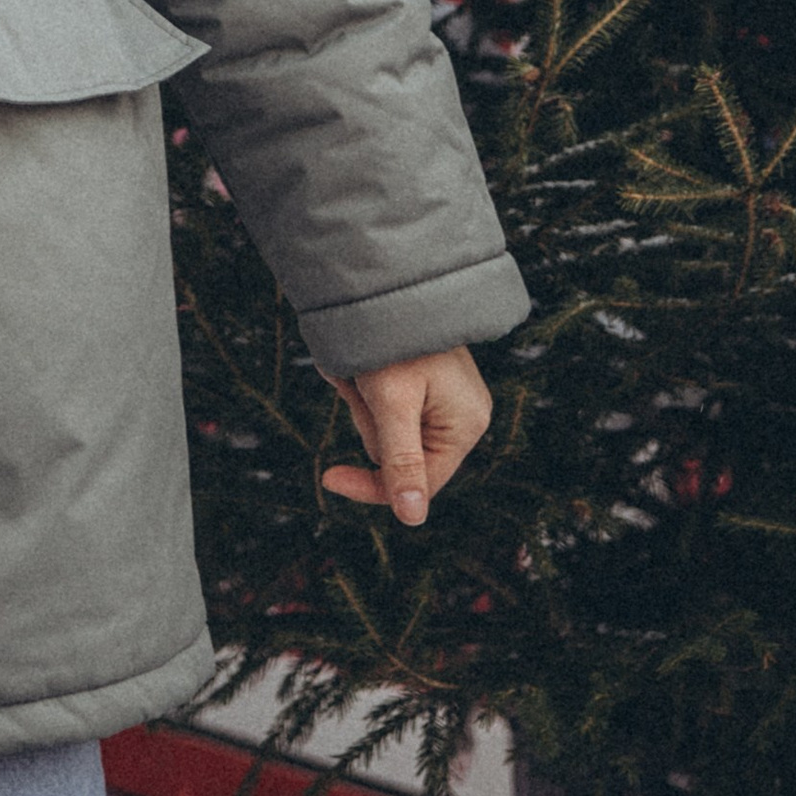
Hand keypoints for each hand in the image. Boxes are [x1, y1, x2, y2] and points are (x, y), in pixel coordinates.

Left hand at [323, 347, 491, 527]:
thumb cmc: (394, 337)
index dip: (372, 485)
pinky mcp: (418, 384)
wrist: (389, 276)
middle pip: (398, 454)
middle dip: (368, 420)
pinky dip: (361, 386)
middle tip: (363, 380)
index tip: (329, 478)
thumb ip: (401, 460)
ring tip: (361, 364)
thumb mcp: (392, 401)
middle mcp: (459, 416)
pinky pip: (381, 404)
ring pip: (383, 428)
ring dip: (361, 398)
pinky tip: (358, 363)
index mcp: (466, 425)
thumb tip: (412, 519)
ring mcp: (439, 399)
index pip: (419, 482)